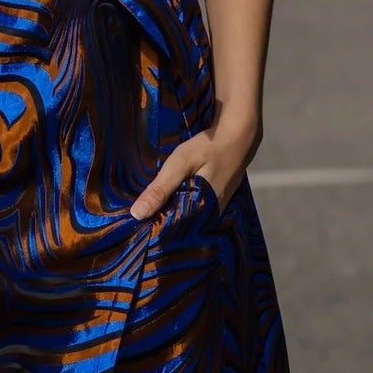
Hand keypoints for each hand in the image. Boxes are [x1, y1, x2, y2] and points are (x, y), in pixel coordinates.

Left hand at [129, 107, 260, 220]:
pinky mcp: (216, 205)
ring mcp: (214, 213)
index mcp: (199, 214)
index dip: (150, 227)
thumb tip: (137, 214)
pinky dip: (180, 206)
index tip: (134, 224)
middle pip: (177, 228)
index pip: (168, 233)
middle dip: (158, 221)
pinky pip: (193, 212)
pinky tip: (170, 198)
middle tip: (138, 214)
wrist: (238, 138)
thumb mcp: (180, 164)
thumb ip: (160, 190)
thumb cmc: (208, 149)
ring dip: (169, 213)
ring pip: (185, 220)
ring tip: (151, 206)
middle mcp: (209, 219)